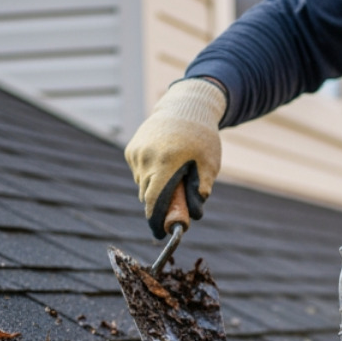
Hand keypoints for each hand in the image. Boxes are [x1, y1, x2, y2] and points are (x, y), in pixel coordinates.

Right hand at [124, 79, 226, 238]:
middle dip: (160, 205)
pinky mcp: (131, 149)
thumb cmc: (202, 137)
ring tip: (174, 177)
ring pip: (142, 184)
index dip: (156, 220)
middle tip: (176, 207)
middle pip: (148, 195)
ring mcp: (136, 153)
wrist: (185, 107)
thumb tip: (197, 211)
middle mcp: (146, 157)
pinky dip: (149, 175)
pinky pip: (139, 172)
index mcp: (166, 162)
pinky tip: (164, 164)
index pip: (154, 200)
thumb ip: (204, 186)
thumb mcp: (210, 162)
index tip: (160, 233)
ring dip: (155, 188)